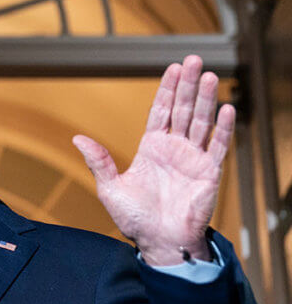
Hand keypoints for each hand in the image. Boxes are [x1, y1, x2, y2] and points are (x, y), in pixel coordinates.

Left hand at [73, 55, 233, 265]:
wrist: (158, 243)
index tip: (173, 68)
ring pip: (201, 122)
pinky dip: (223, 129)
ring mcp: (192, 159)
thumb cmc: (134, 219)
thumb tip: (77, 139)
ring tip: (210, 76)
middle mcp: (173, 149)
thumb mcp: (110, 188)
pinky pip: (217, 147)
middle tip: (194, 60)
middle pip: (182, 109)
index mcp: (150, 148)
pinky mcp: (208, 173)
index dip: (167, 89)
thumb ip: (98, 161)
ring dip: (206, 99)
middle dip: (188, 85)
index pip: (160, 111)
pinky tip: (226, 108)